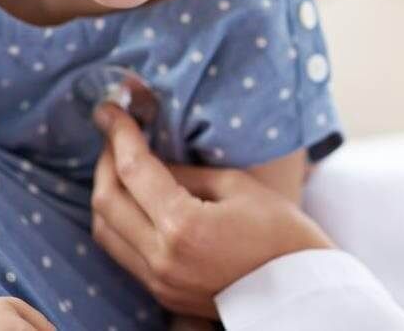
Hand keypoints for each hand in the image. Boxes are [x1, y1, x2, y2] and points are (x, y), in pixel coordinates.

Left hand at [91, 103, 332, 317]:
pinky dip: (117, 218)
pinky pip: (120, 250)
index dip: (118, 133)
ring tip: (119, 162)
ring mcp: (158, 281)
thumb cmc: (279, 231)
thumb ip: (183, 172)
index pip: (133, 169)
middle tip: (115, 134)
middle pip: (106, 201)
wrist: (300, 293)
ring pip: (104, 230)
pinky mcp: (161, 293)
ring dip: (106, 190)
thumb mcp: (234, 185)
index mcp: (183, 226)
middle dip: (105, 160)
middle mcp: (161, 258)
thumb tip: (151, 159)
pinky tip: (132, 197)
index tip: (109, 110)